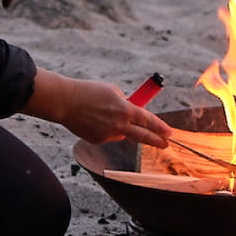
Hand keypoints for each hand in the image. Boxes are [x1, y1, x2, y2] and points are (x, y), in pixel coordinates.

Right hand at [25, 69, 173, 147]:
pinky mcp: (98, 140)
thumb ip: (125, 103)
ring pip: (122, 134)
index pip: (149, 121)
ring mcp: (108, 135)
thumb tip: (131, 111)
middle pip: (143, 136)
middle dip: (156, 141)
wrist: (65, 101)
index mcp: (126, 110)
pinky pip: (107, 135)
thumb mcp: (113, 91)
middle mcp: (120, 125)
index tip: (169, 132)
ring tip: (105, 113)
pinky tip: (93, 119)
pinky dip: (104, 128)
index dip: (161, 127)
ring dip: (121, 127)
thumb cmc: (89, 92)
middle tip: (164, 144)